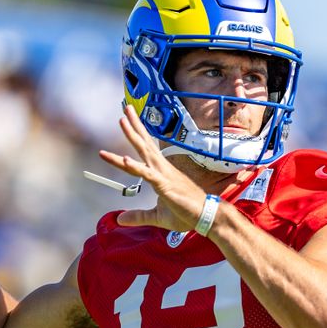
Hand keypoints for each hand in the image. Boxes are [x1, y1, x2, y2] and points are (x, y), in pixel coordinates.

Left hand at [99, 105, 207, 230]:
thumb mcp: (157, 216)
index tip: (126, 121)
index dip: (135, 136)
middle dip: (134, 125)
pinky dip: (136, 167)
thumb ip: (138, 216)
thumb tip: (120, 219)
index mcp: (160, 172)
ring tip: (122, 121)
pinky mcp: (165, 185)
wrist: (206, 217)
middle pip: (144, 143)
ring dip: (133, 136)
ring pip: (144, 152)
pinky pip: (148, 174)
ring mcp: (163, 175)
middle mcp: (161, 169)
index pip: (144, 151)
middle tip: (125, 108)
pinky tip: (125, 159)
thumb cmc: (186, 213)